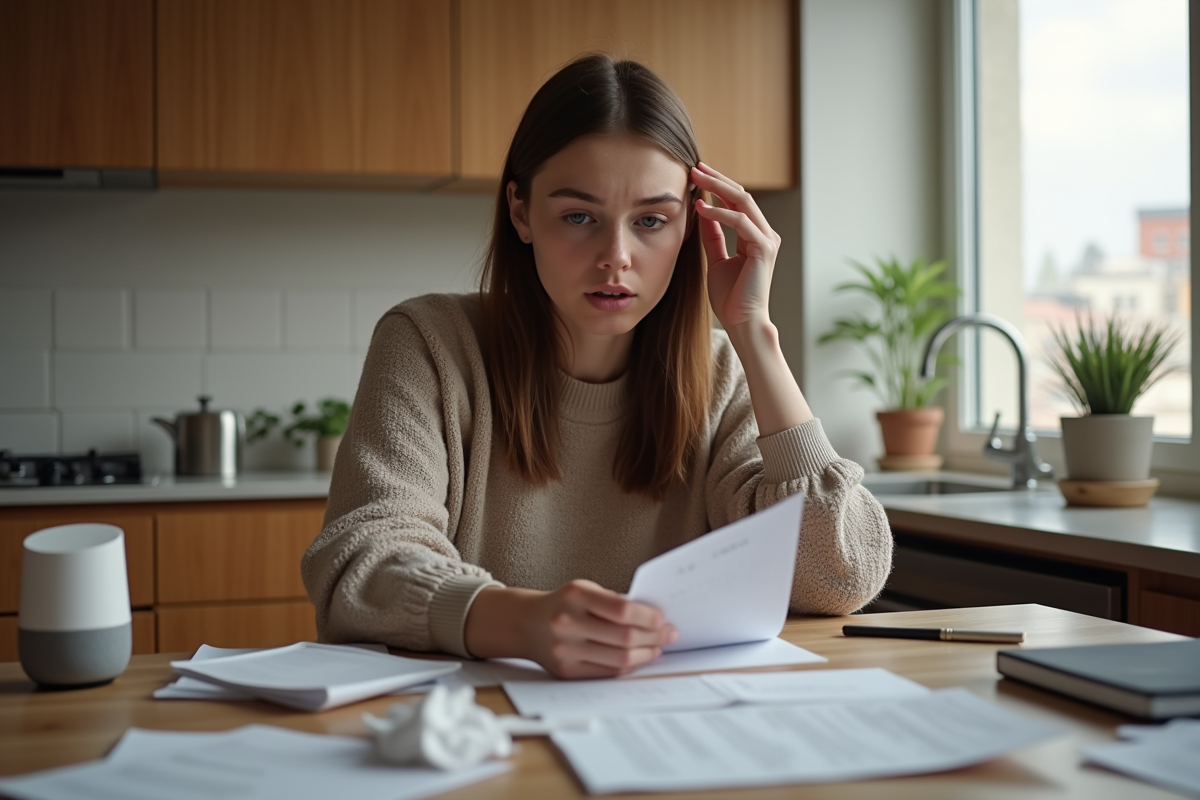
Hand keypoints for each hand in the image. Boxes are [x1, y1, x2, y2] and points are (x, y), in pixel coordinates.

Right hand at [464, 581, 676, 678]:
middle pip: (624, 638)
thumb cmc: (564, 604)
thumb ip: (615, 602)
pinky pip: (607, 672)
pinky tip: (639, 658)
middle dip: (654, 637)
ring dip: (646, 655)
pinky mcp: (567, 671)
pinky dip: (629, 666)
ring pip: (619, 659)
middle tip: (669, 635)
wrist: (527, 623)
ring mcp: (565, 650)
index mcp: (575, 596)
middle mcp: (567, 622)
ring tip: (657, 648)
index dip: (649, 617)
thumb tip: (655, 619)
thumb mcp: (586, 590)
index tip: (663, 619)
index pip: (622, 610)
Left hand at [691, 162, 781, 332]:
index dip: (717, 185)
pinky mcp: (764, 248)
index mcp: (756, 236)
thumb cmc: (730, 297)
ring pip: (743, 201)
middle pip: (741, 195)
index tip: (696, 174)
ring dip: (717, 187)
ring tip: (695, 178)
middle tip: (694, 166)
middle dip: (717, 178)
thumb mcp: (716, 258)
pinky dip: (720, 212)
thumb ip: (712, 234)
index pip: (737, 201)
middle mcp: (765, 234)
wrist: (741, 322)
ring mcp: (767, 240)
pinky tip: (701, 207)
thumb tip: (702, 208)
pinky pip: (740, 222)